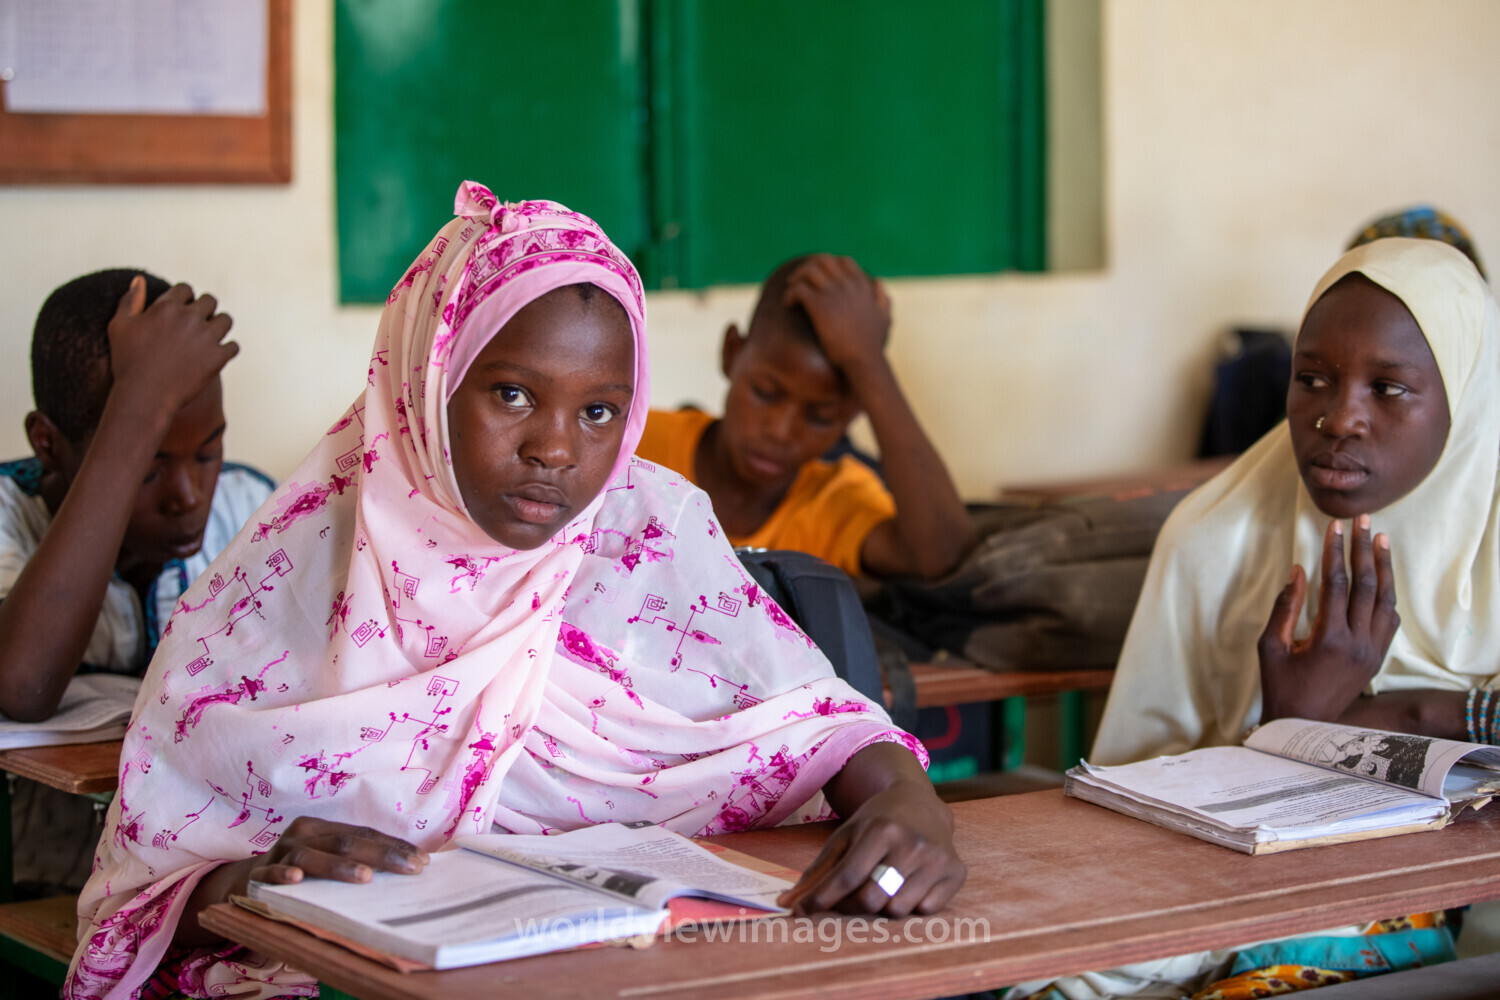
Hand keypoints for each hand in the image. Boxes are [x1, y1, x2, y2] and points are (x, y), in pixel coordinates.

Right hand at [107, 276, 237, 419]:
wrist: (144, 396)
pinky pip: (234, 346)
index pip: (185, 289)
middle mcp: (190, 317)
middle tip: (197, 324)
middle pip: (210, 301)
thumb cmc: (128, 362)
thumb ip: (130, 300)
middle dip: (204, 310)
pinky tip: (216, 355)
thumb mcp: (120, 327)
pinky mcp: (218, 357)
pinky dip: (227, 350)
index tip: (182, 310)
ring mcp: (207, 337)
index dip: (184, 298)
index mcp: (167, 306)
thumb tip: (139, 279)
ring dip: (219, 326)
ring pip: (226, 320)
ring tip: (210, 337)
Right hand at [239, 817, 429, 891]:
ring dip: (338, 867)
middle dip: (381, 856)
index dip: (393, 846)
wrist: (247, 884)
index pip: (364, 834)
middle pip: (346, 842)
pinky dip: (284, 875)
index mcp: (323, 828)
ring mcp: (279, 854)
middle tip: (410, 869)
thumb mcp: (327, 860)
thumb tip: (405, 868)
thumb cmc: (301, 871)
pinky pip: (271, 874)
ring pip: (312, 856)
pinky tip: (298, 879)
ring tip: (364, 877)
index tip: (422, 860)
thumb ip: (356, 860)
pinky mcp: (258, 876)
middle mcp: (302, 835)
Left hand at [777, 780, 963, 916]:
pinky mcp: (956, 872)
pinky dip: (912, 904)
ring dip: (883, 905)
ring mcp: (938, 859)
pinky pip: (925, 911)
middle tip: (849, 896)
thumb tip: (788, 903)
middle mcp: (913, 843)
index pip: (847, 877)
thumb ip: (818, 871)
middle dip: (852, 905)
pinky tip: (909, 882)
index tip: (801, 911)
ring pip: (897, 910)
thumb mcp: (845, 835)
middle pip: (871, 899)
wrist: (921, 803)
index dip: (822, 899)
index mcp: (882, 829)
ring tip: (883, 883)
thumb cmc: (877, 821)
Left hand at [782, 254, 889, 372]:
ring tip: (790, 289)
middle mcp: (847, 286)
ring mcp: (833, 294)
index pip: (844, 261)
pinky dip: (789, 294)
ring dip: (797, 277)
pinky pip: (798, 289)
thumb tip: (877, 281)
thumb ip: (883, 298)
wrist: (864, 361)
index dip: (828, 263)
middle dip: (808, 266)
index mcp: (862, 287)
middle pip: (824, 260)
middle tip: (798, 279)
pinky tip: (787, 304)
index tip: (818, 275)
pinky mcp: (820, 306)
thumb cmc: (872, 345)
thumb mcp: (885, 318)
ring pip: (809, 270)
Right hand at [1258, 515, 1398, 722]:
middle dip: (1363, 549)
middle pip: (1366, 585)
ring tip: (1380, 539)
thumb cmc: (1281, 686)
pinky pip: (1389, 620)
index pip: (1336, 583)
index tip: (1333, 526)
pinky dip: (1387, 595)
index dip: (1334, 551)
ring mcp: (1372, 651)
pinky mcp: (1377, 658)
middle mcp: (1358, 643)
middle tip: (1363, 520)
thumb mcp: (1271, 647)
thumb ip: (1285, 607)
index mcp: (1329, 639)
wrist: (1305, 727)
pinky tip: (1382, 579)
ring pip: (1385, 600)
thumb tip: (1298, 570)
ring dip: (1383, 567)